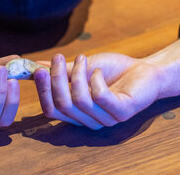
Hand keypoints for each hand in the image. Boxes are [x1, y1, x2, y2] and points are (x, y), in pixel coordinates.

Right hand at [34, 53, 164, 128]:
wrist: (146, 70)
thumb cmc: (113, 70)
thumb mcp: (81, 68)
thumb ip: (60, 71)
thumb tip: (32, 65)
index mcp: (78, 114)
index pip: (51, 110)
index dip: (42, 91)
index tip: (37, 70)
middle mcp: (90, 121)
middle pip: (62, 105)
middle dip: (56, 80)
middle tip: (57, 58)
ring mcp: (107, 118)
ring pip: (79, 100)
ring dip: (77, 74)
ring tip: (82, 58)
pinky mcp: (122, 111)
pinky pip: (100, 96)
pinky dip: (95, 79)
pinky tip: (99, 70)